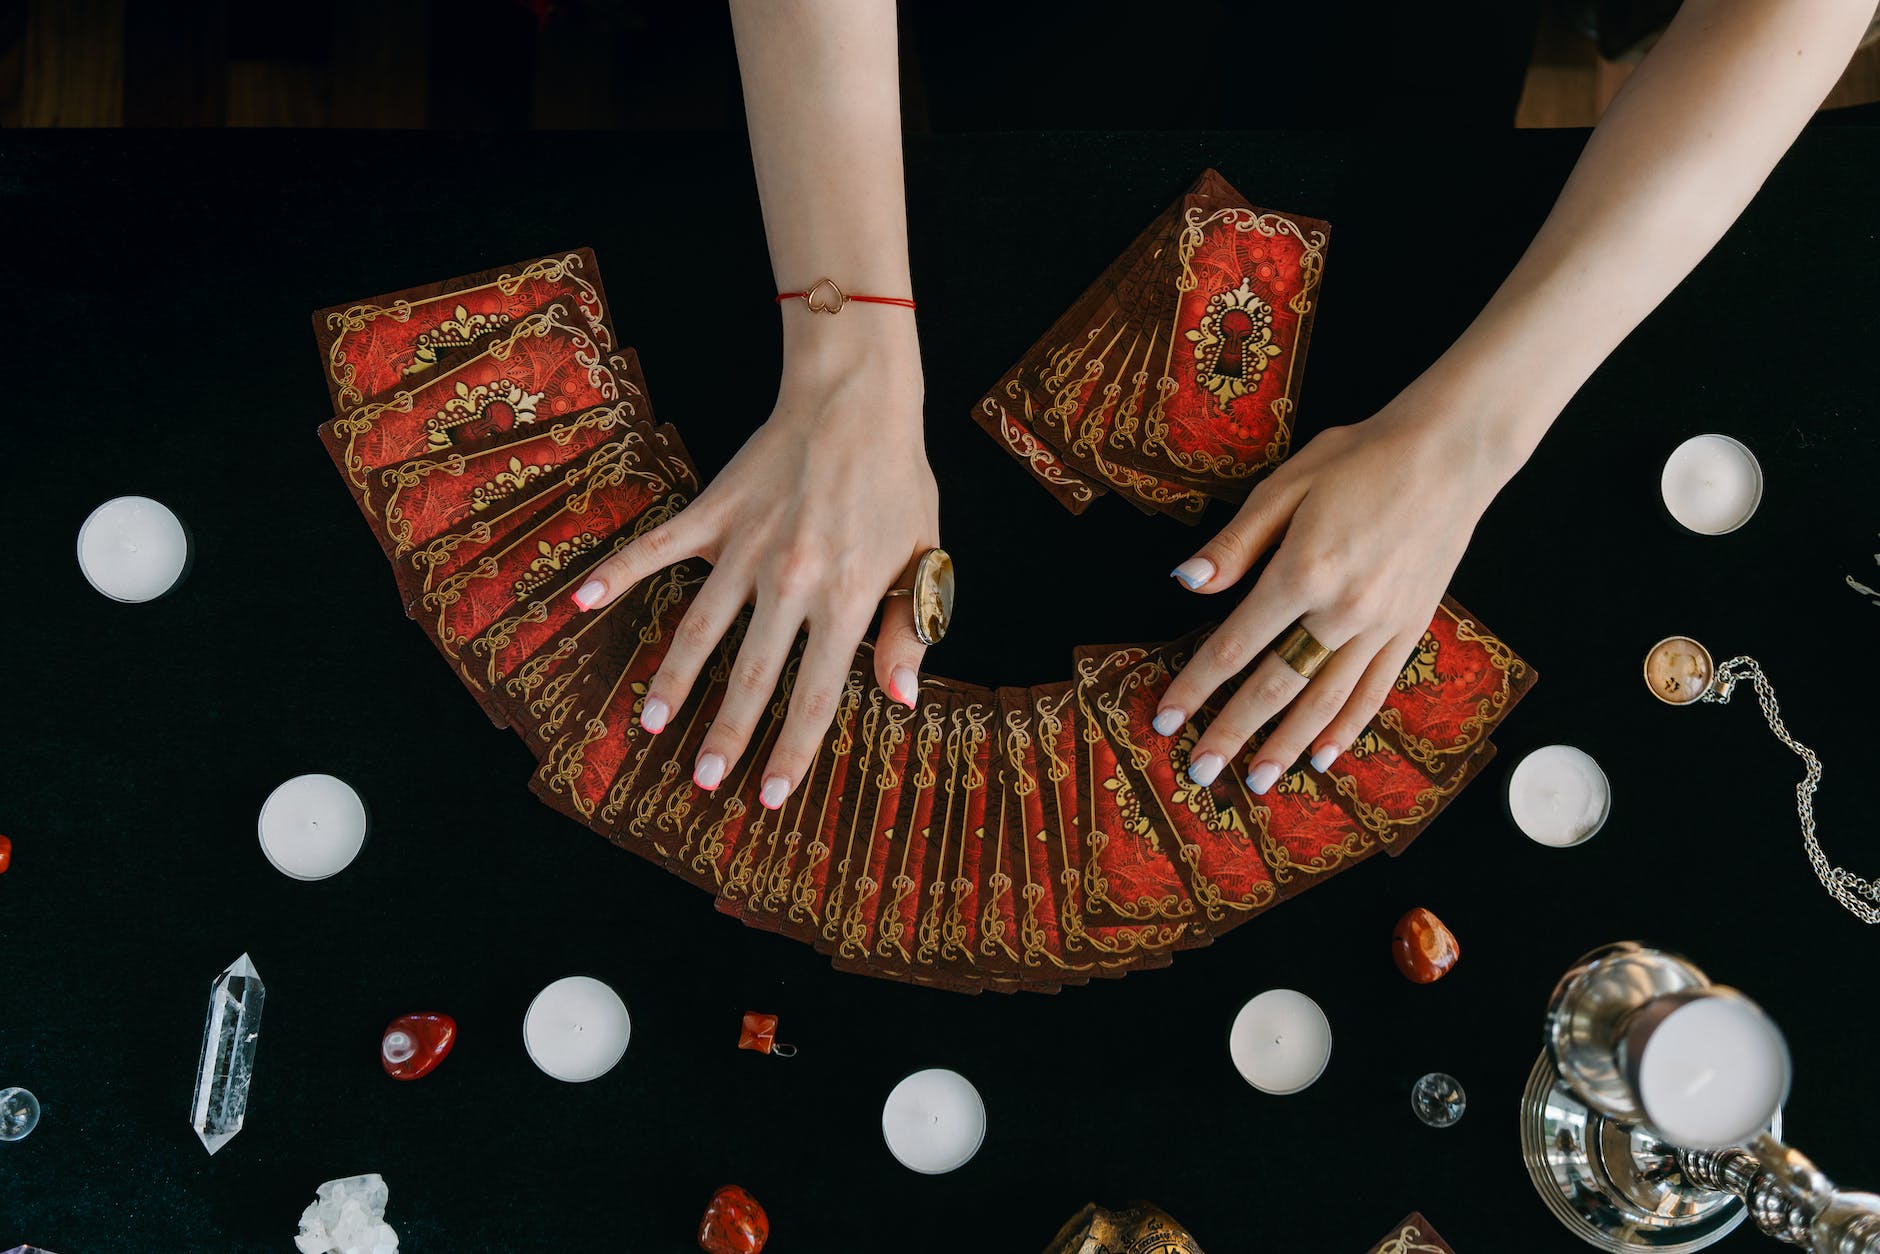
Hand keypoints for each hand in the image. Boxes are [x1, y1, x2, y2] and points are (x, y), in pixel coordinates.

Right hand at [571, 325, 935, 810]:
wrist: (856, 400)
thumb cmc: (896, 483)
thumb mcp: (923, 558)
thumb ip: (909, 630)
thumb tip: (901, 698)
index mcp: (846, 596)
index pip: (816, 692)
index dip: (792, 750)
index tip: (768, 795)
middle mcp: (791, 579)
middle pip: (752, 673)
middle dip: (727, 734)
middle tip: (703, 780)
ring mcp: (747, 546)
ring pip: (701, 626)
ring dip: (672, 679)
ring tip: (647, 724)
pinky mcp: (714, 511)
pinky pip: (658, 549)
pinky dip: (616, 574)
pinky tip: (579, 604)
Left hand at [1152, 384, 1509, 791]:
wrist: (1451, 452)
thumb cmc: (1361, 458)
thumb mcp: (1286, 485)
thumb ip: (1236, 543)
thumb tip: (1186, 583)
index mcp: (1302, 572)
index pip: (1235, 645)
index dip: (1196, 686)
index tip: (1167, 720)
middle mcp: (1342, 610)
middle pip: (1275, 686)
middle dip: (1232, 733)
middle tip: (1200, 772)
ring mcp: (1381, 625)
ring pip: (1325, 701)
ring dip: (1286, 745)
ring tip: (1258, 782)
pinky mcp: (1411, 628)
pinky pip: (1374, 691)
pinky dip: (1347, 728)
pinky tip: (1323, 756)